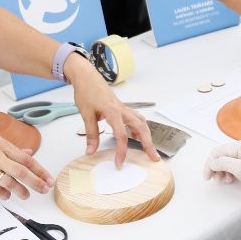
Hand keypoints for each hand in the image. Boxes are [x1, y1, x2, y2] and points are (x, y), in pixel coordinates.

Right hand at [0, 128, 53, 198]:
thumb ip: (10, 147)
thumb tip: (27, 153)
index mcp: (1, 145)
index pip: (27, 160)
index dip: (40, 171)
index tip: (48, 179)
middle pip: (22, 172)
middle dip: (37, 182)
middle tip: (45, 189)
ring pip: (10, 183)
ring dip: (21, 191)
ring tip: (26, 195)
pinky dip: (3, 194)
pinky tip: (7, 195)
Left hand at [65, 53, 154, 167]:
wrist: (87, 76)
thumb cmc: (86, 92)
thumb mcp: (86, 114)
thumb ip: (91, 134)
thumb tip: (90, 151)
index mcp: (113, 111)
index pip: (121, 135)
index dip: (121, 151)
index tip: (119, 163)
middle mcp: (123, 109)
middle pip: (141, 128)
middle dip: (149, 144)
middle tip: (154, 157)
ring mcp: (124, 108)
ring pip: (142, 122)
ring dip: (147, 135)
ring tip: (149, 149)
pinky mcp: (122, 107)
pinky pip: (136, 118)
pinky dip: (140, 128)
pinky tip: (137, 136)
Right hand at [204, 140, 240, 216]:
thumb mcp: (240, 169)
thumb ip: (223, 163)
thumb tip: (213, 162)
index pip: (219, 151)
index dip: (210, 163)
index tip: (207, 175)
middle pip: (223, 155)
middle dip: (216, 167)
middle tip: (214, 179)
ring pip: (227, 161)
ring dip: (223, 171)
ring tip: (224, 180)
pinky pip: (234, 165)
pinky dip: (229, 172)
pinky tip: (230, 179)